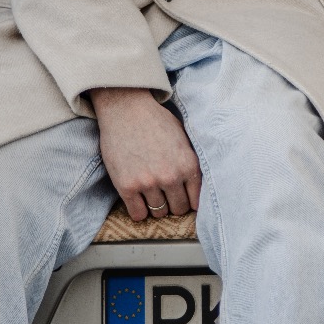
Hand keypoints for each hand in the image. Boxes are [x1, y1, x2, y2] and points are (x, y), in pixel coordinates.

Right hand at [89, 87, 201, 221]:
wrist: (125, 109)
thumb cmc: (156, 121)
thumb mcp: (184, 138)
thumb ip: (190, 162)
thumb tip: (198, 188)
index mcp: (188, 165)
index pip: (196, 201)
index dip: (190, 201)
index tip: (183, 199)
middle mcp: (170, 177)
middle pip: (178, 209)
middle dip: (174, 204)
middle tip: (166, 195)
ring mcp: (148, 183)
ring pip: (159, 212)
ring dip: (156, 206)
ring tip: (151, 193)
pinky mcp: (126, 186)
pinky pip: (138, 214)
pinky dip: (139, 210)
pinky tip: (138, 200)